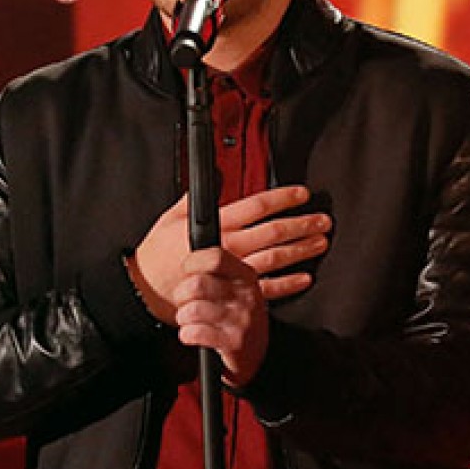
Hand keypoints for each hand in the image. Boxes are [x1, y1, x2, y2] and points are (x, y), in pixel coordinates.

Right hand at [129, 185, 328, 322]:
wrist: (147, 291)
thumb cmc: (158, 253)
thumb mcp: (171, 217)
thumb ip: (195, 197)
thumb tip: (217, 174)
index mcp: (215, 225)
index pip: (256, 206)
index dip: (283, 198)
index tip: (301, 194)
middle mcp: (228, 248)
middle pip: (274, 231)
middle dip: (302, 224)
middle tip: (322, 220)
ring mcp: (233, 273)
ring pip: (276, 257)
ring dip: (301, 250)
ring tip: (320, 242)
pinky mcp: (233, 293)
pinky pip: (267, 289)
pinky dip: (288, 284)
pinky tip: (304, 278)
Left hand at [172, 248, 303, 385]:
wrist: (255, 355)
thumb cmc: (236, 317)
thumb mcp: (234, 288)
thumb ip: (215, 270)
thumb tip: (188, 255)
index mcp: (246, 275)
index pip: (215, 257)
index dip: (192, 263)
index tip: (187, 272)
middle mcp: (246, 295)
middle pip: (197, 284)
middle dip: (181, 295)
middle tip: (186, 302)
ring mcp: (241, 320)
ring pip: (192, 309)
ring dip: (184, 316)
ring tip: (190, 320)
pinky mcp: (233, 342)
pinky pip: (194, 332)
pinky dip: (187, 334)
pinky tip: (194, 334)